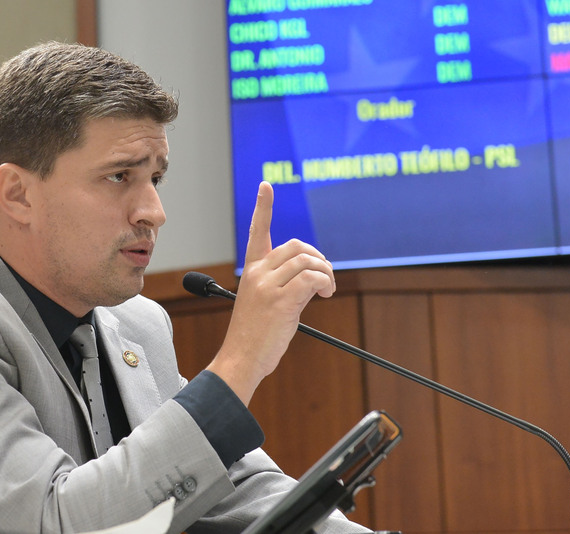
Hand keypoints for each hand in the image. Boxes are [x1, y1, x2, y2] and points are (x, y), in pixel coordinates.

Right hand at [206, 182, 334, 404]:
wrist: (241, 359)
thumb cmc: (253, 337)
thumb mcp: (264, 303)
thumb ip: (282, 285)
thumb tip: (311, 280)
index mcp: (252, 272)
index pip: (258, 232)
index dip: (263, 207)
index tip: (267, 186)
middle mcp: (258, 274)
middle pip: (296, 246)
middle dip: (318, 258)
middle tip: (325, 279)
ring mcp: (268, 286)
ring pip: (307, 261)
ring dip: (326, 274)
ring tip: (328, 291)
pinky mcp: (281, 301)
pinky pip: (312, 279)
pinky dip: (326, 284)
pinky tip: (326, 295)